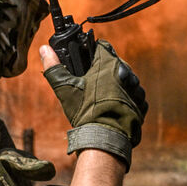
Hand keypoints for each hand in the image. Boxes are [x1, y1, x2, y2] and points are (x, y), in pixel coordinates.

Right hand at [40, 41, 145, 170]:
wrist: (105, 138)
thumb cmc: (85, 113)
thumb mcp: (65, 88)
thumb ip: (54, 66)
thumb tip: (44, 49)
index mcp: (108, 64)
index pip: (102, 47)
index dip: (93, 53)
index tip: (87, 63)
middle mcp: (126, 72)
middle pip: (115, 63)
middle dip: (104, 70)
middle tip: (92, 84)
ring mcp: (137, 88)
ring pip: (126, 79)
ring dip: (117, 84)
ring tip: (103, 99)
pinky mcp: (142, 103)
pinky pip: (134, 96)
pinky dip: (126, 99)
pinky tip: (114, 107)